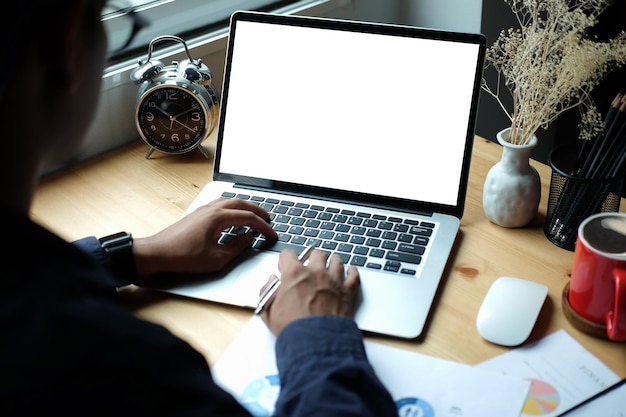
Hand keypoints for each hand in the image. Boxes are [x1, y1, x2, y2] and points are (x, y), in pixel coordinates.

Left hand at [132, 198, 276, 278]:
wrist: (157, 253)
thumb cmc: (183, 256)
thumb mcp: (216, 258)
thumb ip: (236, 247)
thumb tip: (248, 238)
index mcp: (218, 217)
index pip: (248, 218)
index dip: (263, 226)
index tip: (272, 234)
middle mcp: (211, 209)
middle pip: (241, 203)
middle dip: (257, 210)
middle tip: (268, 218)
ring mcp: (202, 210)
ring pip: (229, 201)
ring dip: (244, 207)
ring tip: (253, 215)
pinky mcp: (196, 215)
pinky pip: (220, 205)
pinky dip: (232, 208)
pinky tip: (232, 216)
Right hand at [259, 248, 359, 335]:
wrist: (314, 341)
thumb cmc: (293, 327)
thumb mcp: (268, 310)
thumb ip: (267, 291)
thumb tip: (270, 282)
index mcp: (294, 274)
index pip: (289, 254)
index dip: (286, 259)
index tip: (286, 265)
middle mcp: (315, 273)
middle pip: (316, 254)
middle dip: (312, 257)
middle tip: (311, 263)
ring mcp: (333, 281)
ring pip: (336, 261)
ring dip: (333, 261)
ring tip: (332, 262)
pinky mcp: (347, 292)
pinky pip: (353, 276)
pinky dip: (353, 272)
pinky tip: (351, 270)